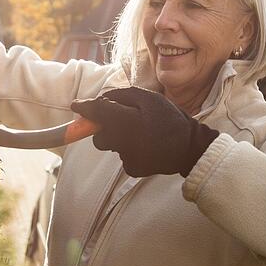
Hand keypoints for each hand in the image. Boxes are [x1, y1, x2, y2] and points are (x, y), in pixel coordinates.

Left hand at [70, 87, 218, 177]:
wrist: (189, 148)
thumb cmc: (169, 119)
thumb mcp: (149, 98)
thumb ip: (122, 96)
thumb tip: (101, 100)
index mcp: (128, 122)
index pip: (98, 113)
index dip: (85, 108)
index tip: (76, 104)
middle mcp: (124, 142)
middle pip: (99, 135)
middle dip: (103, 127)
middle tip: (119, 120)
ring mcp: (127, 158)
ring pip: (111, 145)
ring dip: (118, 137)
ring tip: (140, 132)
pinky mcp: (132, 169)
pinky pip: (122, 155)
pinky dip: (129, 149)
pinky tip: (145, 145)